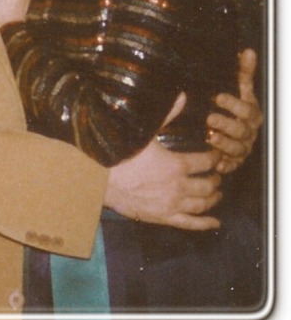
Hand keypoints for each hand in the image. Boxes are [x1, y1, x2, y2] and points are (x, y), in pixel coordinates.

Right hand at [104, 94, 222, 229]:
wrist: (101, 179)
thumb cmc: (122, 154)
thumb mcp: (144, 131)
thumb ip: (167, 115)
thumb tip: (182, 96)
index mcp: (176, 165)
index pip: (205, 162)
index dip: (214, 158)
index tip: (215, 155)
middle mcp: (178, 187)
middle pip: (207, 185)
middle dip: (215, 179)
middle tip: (217, 174)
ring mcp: (171, 205)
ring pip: (201, 204)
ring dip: (213, 198)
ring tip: (217, 193)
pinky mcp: (163, 217)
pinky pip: (189, 223)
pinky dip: (204, 223)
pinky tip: (215, 221)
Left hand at [208, 48, 262, 173]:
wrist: (234, 130)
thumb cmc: (236, 106)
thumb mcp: (239, 89)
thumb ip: (243, 72)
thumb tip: (247, 51)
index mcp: (252, 114)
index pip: (246, 110)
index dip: (233, 103)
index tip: (218, 97)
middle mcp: (249, 132)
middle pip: (241, 130)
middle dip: (226, 124)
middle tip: (209, 119)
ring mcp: (243, 148)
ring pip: (236, 149)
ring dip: (223, 143)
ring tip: (209, 137)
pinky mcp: (234, 162)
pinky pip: (232, 166)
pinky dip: (225, 165)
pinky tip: (216, 163)